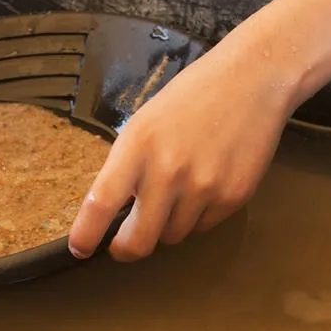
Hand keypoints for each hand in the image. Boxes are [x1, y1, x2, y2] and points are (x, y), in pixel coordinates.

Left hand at [68, 43, 292, 260]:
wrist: (251, 81)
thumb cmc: (189, 99)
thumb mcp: (143, 125)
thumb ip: (126, 167)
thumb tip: (111, 211)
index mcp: (137, 147)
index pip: (101, 203)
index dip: (86, 234)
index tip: (79, 249)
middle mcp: (168, 171)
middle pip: (138, 241)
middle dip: (126, 249)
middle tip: (124, 245)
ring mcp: (203, 187)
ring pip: (172, 237)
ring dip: (166, 226)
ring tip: (177, 191)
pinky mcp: (233, 197)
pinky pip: (202, 227)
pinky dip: (196, 217)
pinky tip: (204, 184)